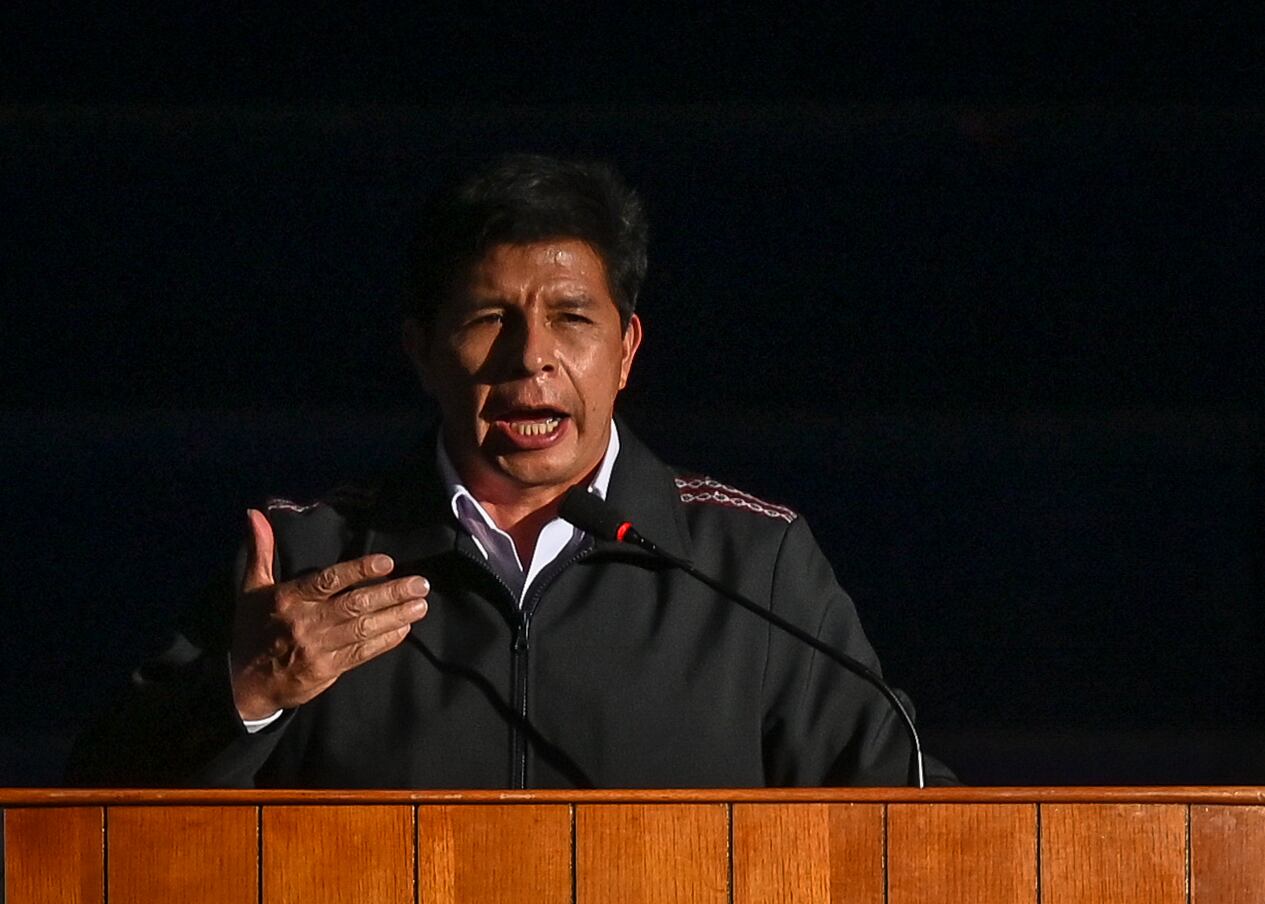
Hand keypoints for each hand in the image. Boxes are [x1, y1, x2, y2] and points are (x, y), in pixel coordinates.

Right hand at [229, 508, 429, 720]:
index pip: (329, 581)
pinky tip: (405, 628)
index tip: (387, 562)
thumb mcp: (250, 590)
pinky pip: (362, 653)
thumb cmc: (252, 630)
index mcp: (289, 599)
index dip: (359, 570)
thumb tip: (255, 514)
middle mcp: (306, 622)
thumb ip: (261, 551)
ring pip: (364, 629)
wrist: (245, 685)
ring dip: (396, 616)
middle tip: (420, 584)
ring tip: (421, 604)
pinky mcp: (328, 670)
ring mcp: (319, 648)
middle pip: (355, 605)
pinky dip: (385, 641)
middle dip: (391, 593)